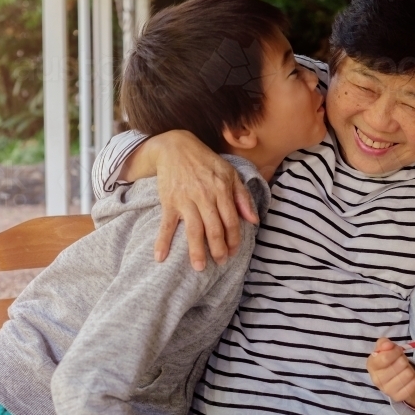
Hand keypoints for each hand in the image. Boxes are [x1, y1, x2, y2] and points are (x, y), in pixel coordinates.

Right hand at [128, 131, 258, 270]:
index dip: (234, 239)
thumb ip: (242, 197)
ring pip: (194, 230)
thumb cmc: (206, 161)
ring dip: (197, 251)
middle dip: (219, 249)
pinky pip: (167, 225)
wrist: (176, 147)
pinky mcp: (169, 201)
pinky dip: (162, 241)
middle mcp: (205, 196)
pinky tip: (160, 257)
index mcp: (222, 190)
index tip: (233, 252)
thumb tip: (253, 220)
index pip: (231, 221)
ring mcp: (186, 200)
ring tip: (199, 267)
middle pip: (214, 229)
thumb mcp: (230, 173)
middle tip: (220, 263)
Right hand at [367, 338, 414, 409]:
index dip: (395, 351)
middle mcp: (376, 379)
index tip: (398, 350)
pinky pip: (412, 385)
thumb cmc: (390, 360)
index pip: (385, 358)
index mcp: (371, 365)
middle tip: (401, 360)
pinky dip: (413, 379)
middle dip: (403, 359)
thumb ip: (384, 343)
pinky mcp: (397, 397)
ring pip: (408, 374)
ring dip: (409, 369)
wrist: (396, 376)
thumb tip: (388, 345)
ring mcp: (386, 390)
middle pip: (399, 365)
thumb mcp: (385, 348)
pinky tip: (408, 379)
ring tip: (404, 369)